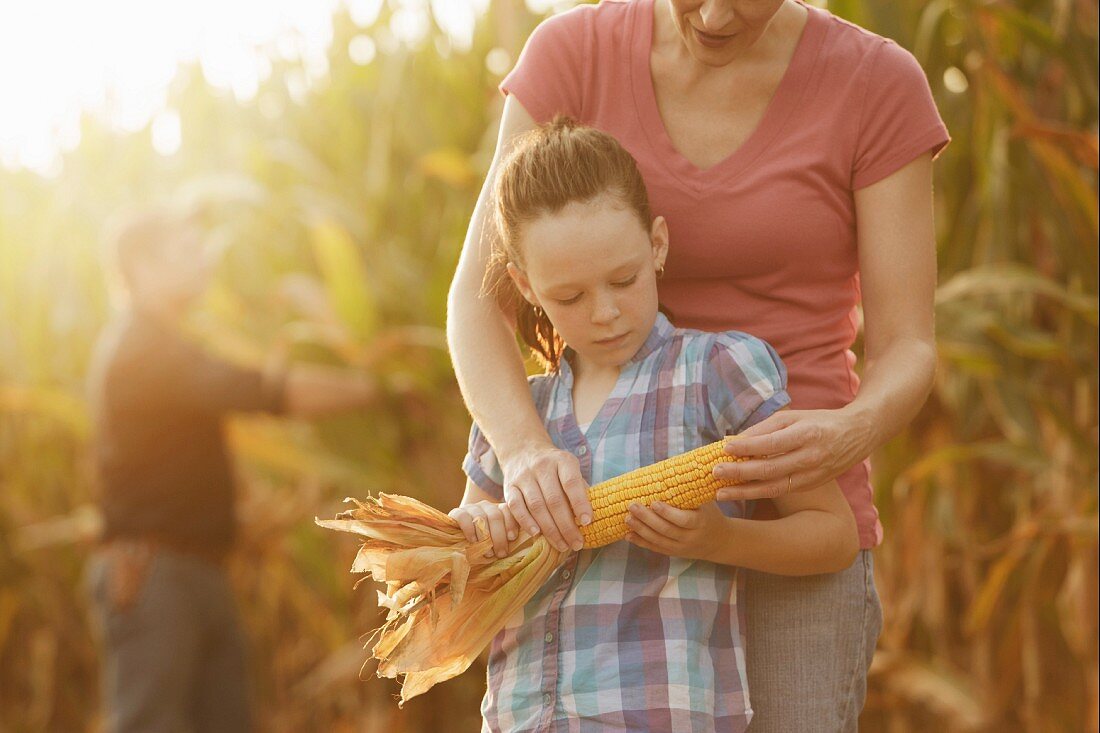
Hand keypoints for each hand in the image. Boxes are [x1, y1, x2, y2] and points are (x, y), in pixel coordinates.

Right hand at [448, 501, 518, 558]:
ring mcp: (471, 508)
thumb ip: (508, 539)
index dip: (511, 524)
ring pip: (481, 517)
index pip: (508, 511)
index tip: (512, 538)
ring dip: (485, 537)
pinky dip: (470, 530)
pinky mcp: (457, 512)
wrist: (459, 542)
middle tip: (501, 553)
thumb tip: (524, 542)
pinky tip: (473, 541)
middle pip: (495, 516)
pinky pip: (464, 517)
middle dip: (499, 536)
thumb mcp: (497, 541)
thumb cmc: (484, 544)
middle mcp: (486, 506)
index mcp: (499, 510)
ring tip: (488, 553)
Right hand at [499, 443, 591, 553]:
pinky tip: (536, 534)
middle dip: (566, 526)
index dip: (580, 503)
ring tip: (561, 545)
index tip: (587, 522)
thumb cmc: (555, 468)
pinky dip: (525, 522)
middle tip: (576, 543)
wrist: (524, 451)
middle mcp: (542, 466)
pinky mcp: (509, 486)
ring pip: (536, 506)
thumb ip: (580, 489)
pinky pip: (516, 506)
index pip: (571, 482)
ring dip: (550, 529)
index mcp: (562, 460)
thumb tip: (593, 517)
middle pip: (554, 500)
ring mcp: (524, 476)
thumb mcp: (570, 469)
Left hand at [624, 501, 729, 561]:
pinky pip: (655, 548)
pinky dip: (640, 542)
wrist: (719, 541)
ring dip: (640, 529)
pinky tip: (627, 535)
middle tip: (632, 506)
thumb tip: (671, 469)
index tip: (654, 502)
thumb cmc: (710, 514)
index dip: (667, 513)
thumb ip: (691, 491)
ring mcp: (681, 547)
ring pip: (658, 540)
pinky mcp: (673, 553)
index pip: (683, 520)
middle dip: (647, 518)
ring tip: (627, 518)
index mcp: (700, 522)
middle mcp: (690, 537)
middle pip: (666, 530)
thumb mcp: (706, 502)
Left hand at [714, 408, 872, 500]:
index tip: (724, 447)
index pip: (771, 443)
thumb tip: (733, 441)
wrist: (858, 434)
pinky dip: (759, 493)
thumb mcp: (793, 416)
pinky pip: (781, 491)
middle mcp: (811, 457)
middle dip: (739, 472)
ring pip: (774, 487)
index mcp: (806, 434)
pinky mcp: (811, 486)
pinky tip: (740, 493)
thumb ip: (763, 429)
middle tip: (715, 472)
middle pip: (770, 469)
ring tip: (720, 493)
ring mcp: (813, 475)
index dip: (747, 446)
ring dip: (744, 491)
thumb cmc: (818, 421)